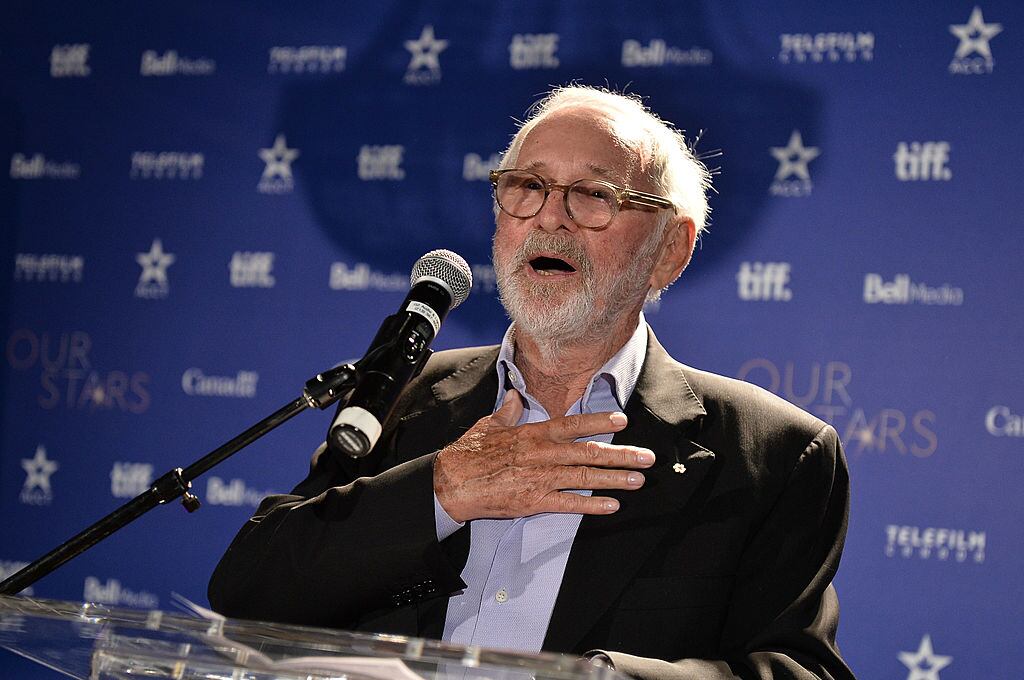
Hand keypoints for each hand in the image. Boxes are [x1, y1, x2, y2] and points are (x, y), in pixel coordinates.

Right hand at [433, 390, 655, 521]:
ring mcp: (539, 478)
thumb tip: (515, 398)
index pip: (572, 425)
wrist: (452, 483)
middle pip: (588, 453)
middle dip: (621, 455)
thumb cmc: (468, 453)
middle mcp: (542, 454)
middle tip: (647, 457)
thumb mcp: (489, 424)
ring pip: (584, 478)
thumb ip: (507, 412)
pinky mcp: (533, 501)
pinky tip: (612, 506)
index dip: (599, 422)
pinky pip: (568, 504)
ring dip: (614, 479)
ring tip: (638, 480)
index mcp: (533, 433)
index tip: (622, 421)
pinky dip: (591, 506)